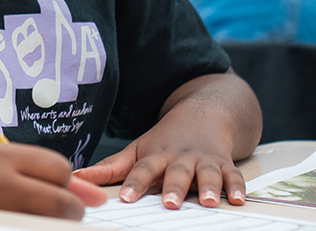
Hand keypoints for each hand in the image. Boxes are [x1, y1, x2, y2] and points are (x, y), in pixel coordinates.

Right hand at [0, 144, 106, 219]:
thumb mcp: (1, 160)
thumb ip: (46, 174)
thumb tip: (97, 197)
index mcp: (3, 156)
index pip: (61, 169)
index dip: (65, 182)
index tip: (53, 187)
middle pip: (62, 202)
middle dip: (67, 210)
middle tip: (53, 211)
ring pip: (49, 223)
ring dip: (50, 222)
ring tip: (30, 215)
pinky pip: (30, 230)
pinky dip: (33, 228)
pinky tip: (20, 222)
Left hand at [72, 128, 245, 209]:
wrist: (204, 113)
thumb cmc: (165, 139)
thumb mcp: (137, 150)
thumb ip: (110, 168)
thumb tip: (76, 179)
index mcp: (157, 156)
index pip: (142, 170)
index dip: (134, 184)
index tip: (127, 199)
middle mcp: (180, 158)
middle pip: (176, 173)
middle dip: (173, 187)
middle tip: (169, 202)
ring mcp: (204, 160)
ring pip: (207, 173)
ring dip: (208, 187)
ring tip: (207, 201)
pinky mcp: (225, 164)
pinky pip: (233, 175)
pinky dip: (237, 187)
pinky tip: (238, 199)